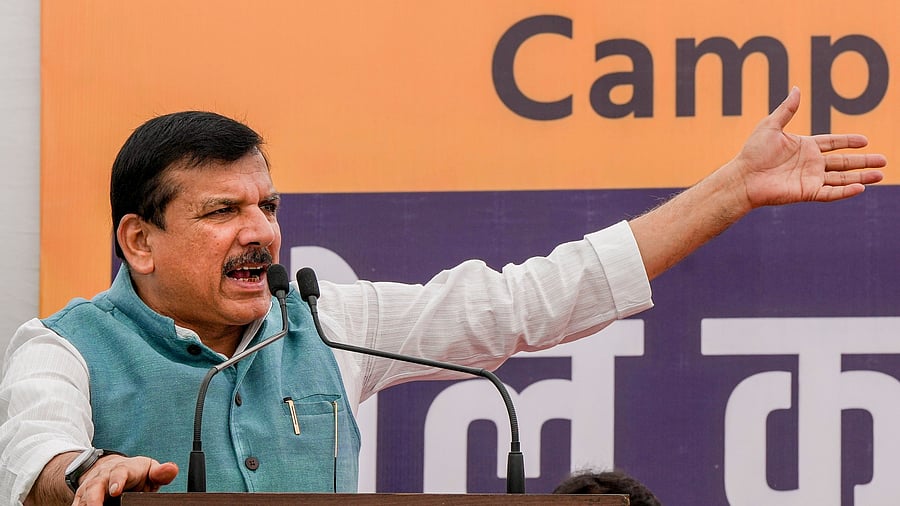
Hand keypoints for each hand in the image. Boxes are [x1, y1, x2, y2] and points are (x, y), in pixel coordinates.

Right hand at [71, 454, 178, 505]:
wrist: (110, 469)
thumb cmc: (134, 472)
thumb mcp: (149, 470)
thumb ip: (160, 473)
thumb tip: (171, 469)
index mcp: (122, 469)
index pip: (119, 472)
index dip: (117, 481)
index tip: (115, 491)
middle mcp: (103, 477)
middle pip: (94, 486)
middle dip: (94, 498)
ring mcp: (90, 487)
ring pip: (82, 497)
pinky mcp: (81, 497)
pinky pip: (76, 504)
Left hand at [731, 86, 885, 208]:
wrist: (743, 176)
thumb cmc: (752, 152)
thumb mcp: (771, 126)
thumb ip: (787, 109)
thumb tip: (796, 89)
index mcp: (805, 146)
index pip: (833, 143)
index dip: (848, 142)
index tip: (865, 140)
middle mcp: (810, 163)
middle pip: (843, 162)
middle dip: (863, 161)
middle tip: (884, 160)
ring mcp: (810, 178)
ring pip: (842, 178)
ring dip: (861, 177)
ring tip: (880, 174)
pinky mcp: (807, 192)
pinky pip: (830, 193)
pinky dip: (845, 192)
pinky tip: (861, 188)